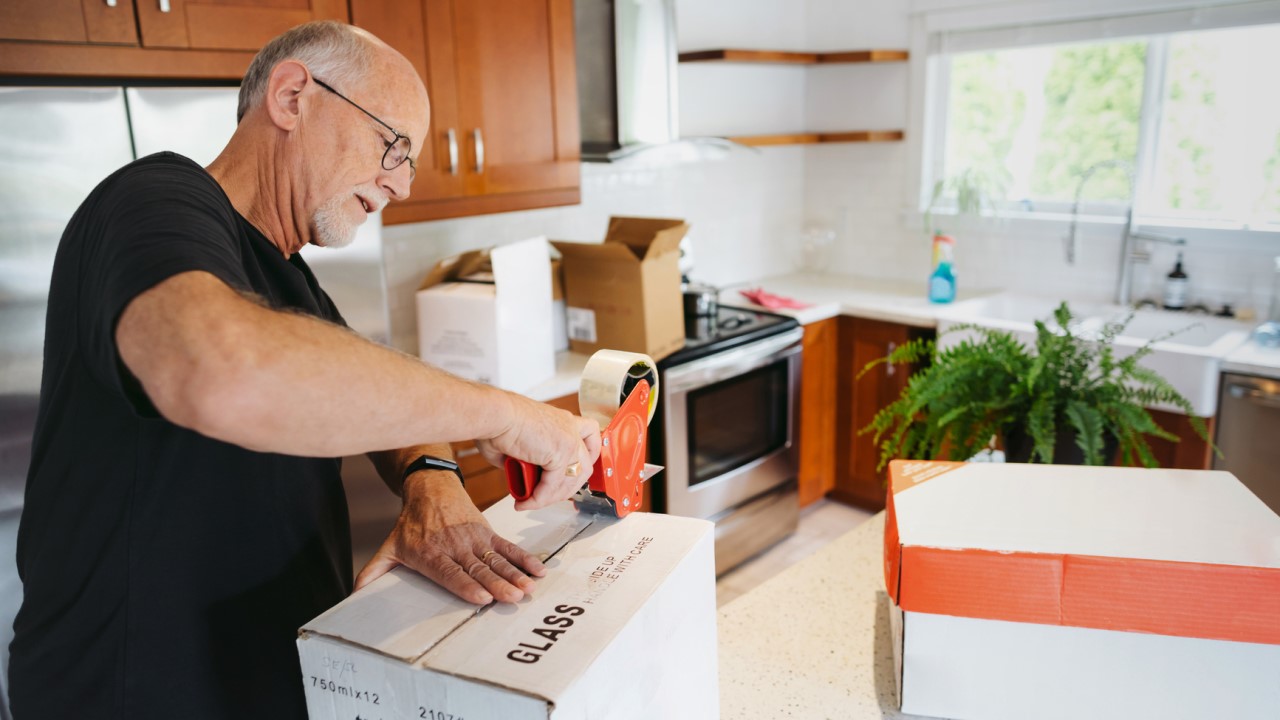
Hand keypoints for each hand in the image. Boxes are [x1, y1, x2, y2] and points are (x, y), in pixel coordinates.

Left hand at [354, 470, 545, 603]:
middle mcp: (454, 547)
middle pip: (477, 569)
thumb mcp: (389, 546)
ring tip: (527, 588)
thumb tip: (353, 595)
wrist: (430, 488)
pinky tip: (536, 569)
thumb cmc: (411, 523)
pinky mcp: (487, 532)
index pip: (449, 573)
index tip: (481, 597)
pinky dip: (522, 558)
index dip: (465, 585)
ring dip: (513, 574)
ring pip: (495, 560)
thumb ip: (373, 572)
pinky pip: (507, 547)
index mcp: (431, 553)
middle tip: (512, 597)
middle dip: (497, 584)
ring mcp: (474, 539)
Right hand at [475, 394, 600, 510]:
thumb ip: (525, 459)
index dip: (585, 461)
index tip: (572, 476)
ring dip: (551, 497)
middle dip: (568, 487)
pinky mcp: (561, 452)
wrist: (496, 415)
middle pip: (586, 466)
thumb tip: (519, 473)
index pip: (590, 441)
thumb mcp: (519, 443)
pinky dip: (540, 498)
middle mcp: (570, 428)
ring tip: (530, 501)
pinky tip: (527, 501)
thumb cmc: (499, 421)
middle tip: (547, 496)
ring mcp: (569, 440)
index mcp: (563, 421)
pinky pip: (553, 485)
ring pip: (572, 480)